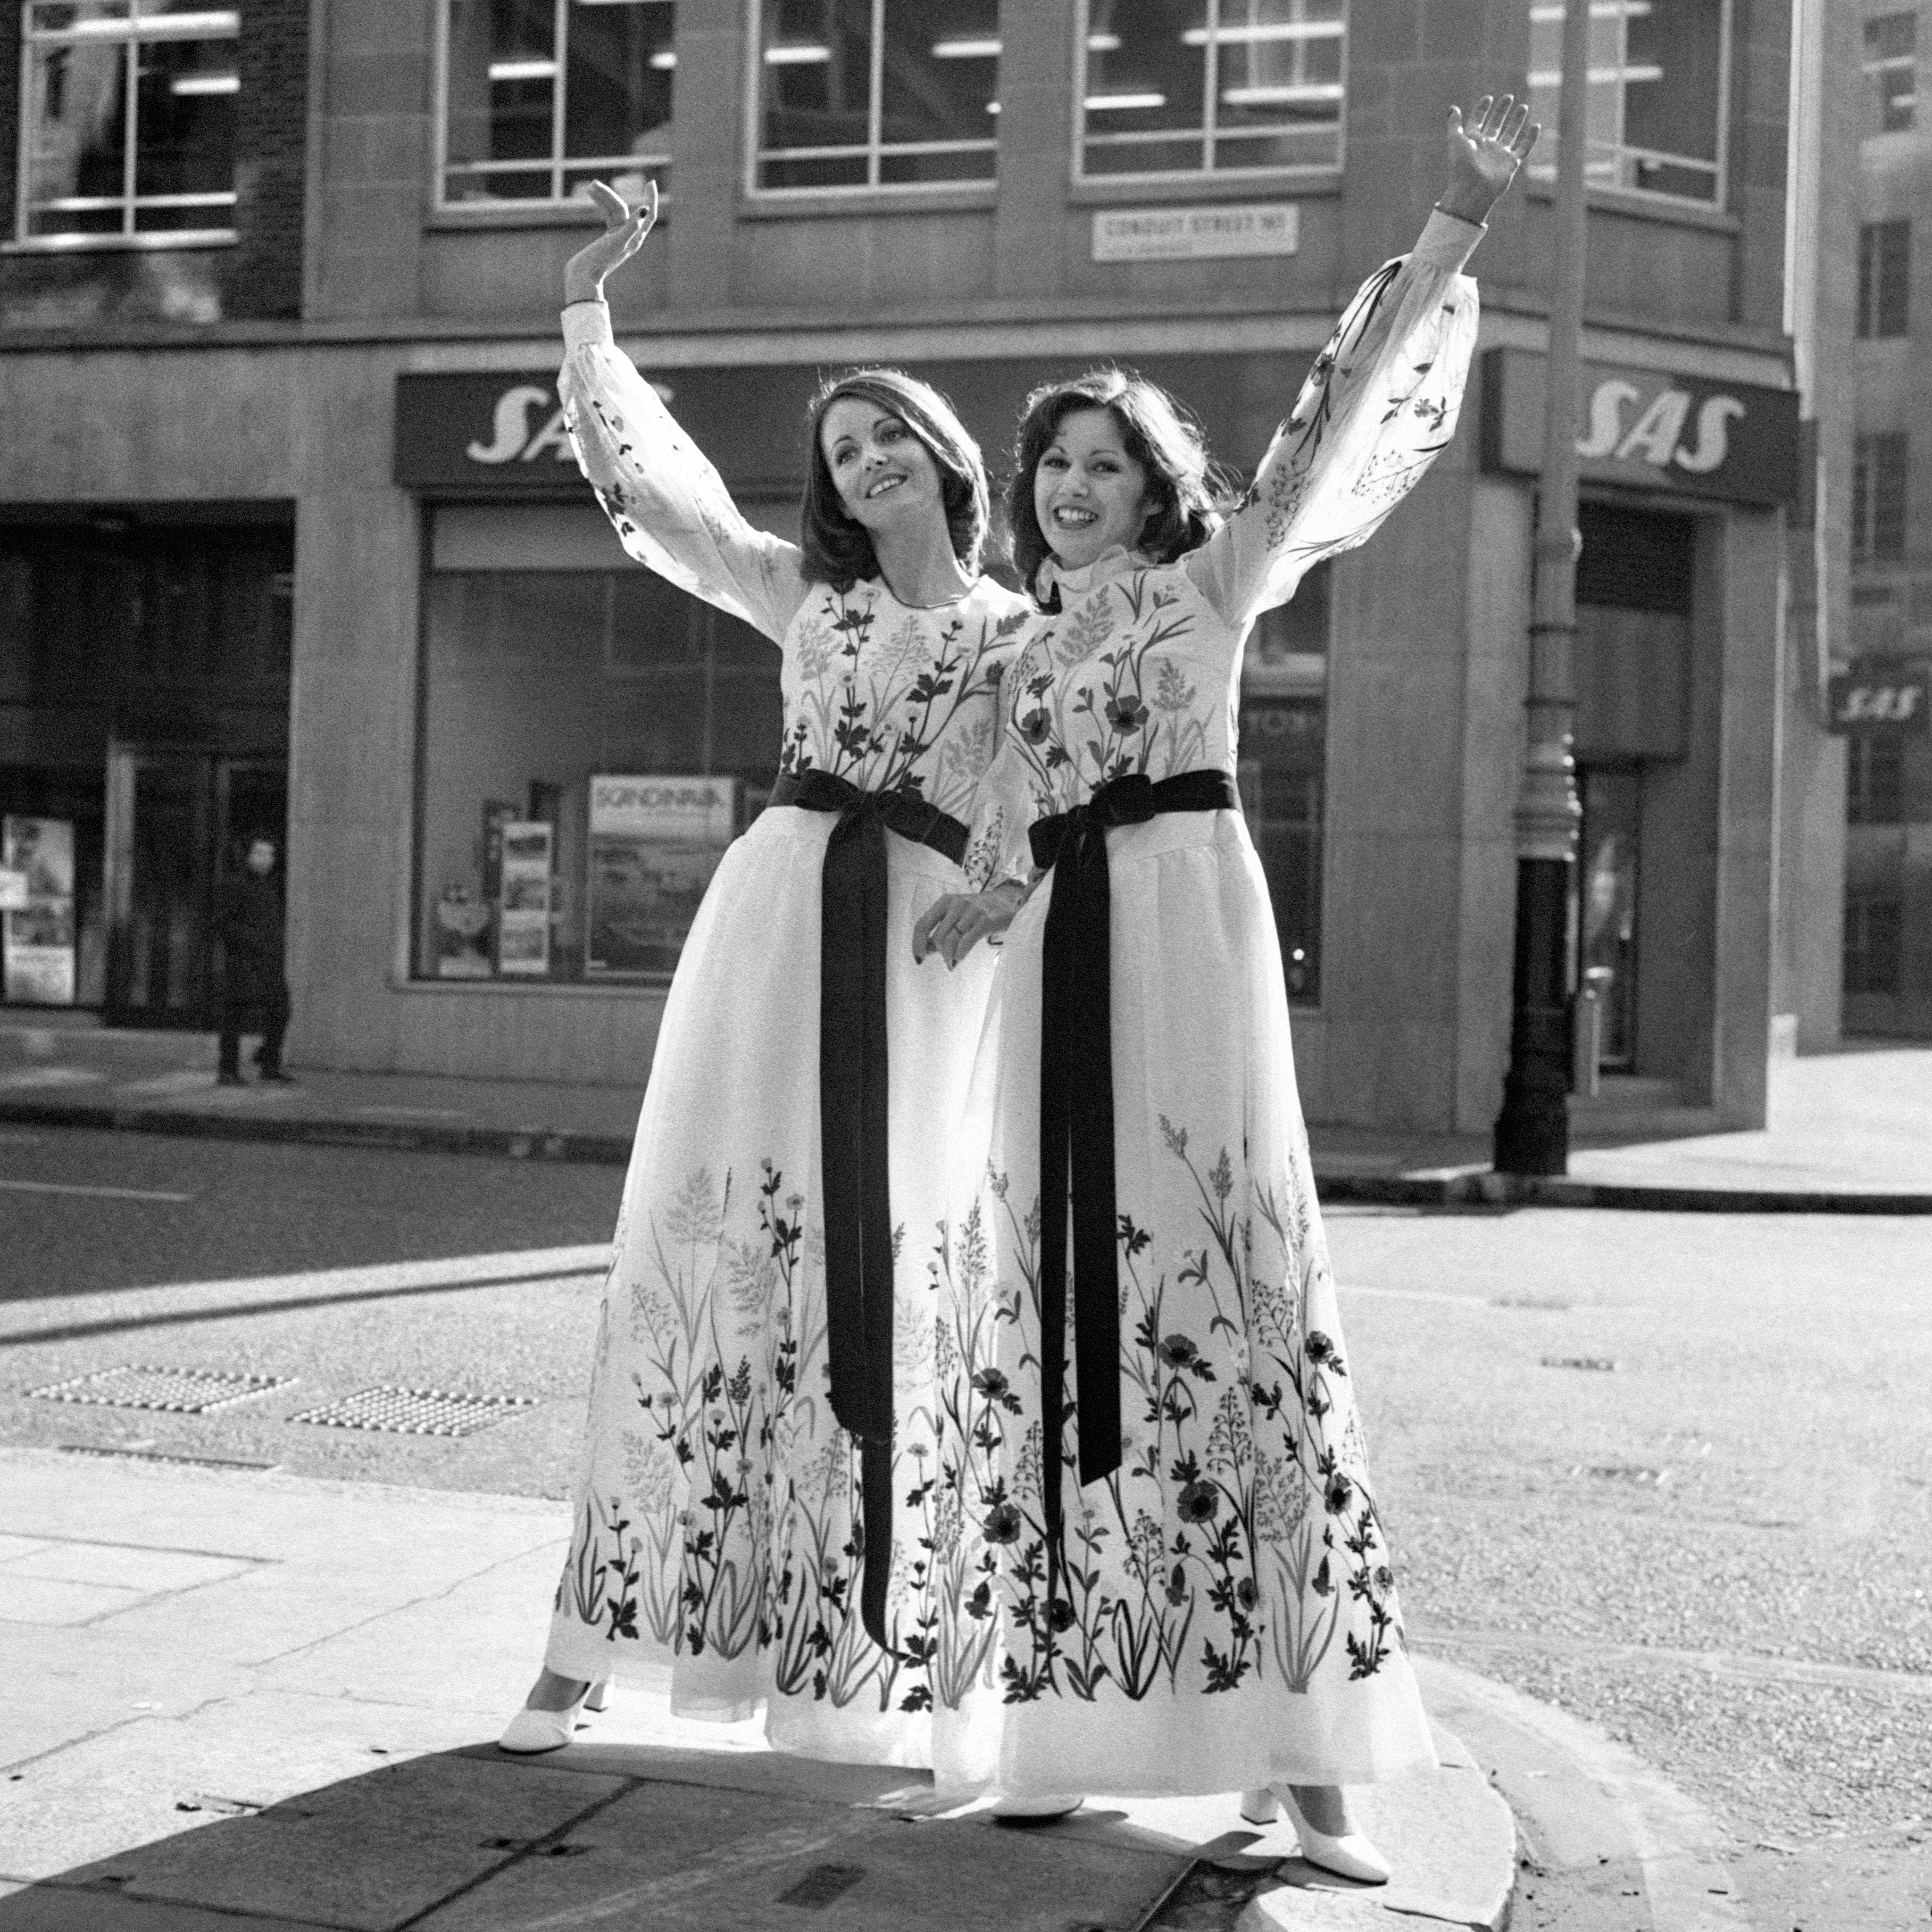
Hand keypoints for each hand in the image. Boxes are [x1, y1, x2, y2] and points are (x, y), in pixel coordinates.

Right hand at [563, 179, 657, 306]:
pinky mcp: (608, 238)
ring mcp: (619, 237)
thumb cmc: (599, 262)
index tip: (650, 183)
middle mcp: (629, 237)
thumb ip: (630, 227)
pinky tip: (592, 194)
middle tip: (593, 184)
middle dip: (609, 195)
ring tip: (589, 187)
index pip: (649, 216)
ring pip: (613, 210)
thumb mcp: (617, 243)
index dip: (651, 199)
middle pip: (623, 209)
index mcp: (635, 240)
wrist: (583, 276)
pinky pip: (608, 215)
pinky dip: (600, 204)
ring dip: (603, 197)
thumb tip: (644, 210)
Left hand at [912, 884, 1021, 968]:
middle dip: (940, 953)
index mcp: (945, 901)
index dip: (917, 944)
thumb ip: (940, 931)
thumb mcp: (956, 915)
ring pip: (950, 942)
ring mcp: (971, 911)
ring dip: (949, 958)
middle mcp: (957, 904)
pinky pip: (965, 943)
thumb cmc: (977, 912)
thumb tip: (924, 951)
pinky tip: (958, 960)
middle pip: (938, 937)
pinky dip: (959, 955)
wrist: (1007, 901)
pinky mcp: (985, 921)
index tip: (919, 959)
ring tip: (952, 964)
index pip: (922, 924)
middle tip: (947, 961)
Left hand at [1438, 95, 1537, 225]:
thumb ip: (1454, 124)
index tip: (1488, 98)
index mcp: (1472, 141)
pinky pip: (1523, 148)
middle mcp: (1486, 147)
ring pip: (1510, 133)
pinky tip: (1536, 126)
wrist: (1472, 190)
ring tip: (1523, 106)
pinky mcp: (1511, 163)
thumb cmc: (1461, 166)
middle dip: (1501, 111)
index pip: (1478, 121)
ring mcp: (1499, 155)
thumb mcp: (1455, 140)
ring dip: (1516, 120)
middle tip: (1508, 97)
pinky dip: (1530, 138)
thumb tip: (1452, 108)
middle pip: (1496, 124)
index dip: (1482, 109)